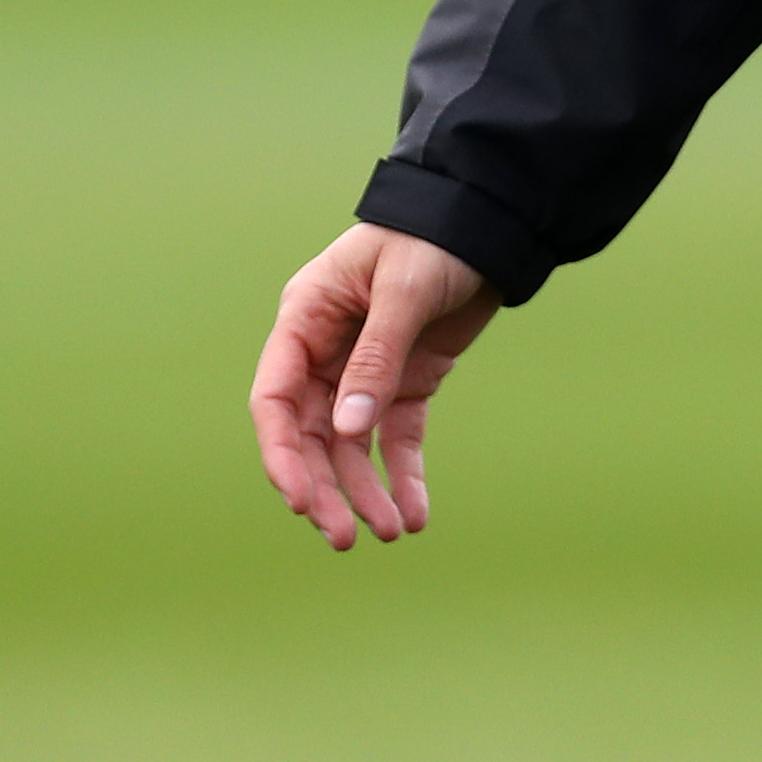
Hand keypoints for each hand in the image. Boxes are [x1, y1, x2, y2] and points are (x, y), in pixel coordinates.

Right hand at [250, 223, 498, 551]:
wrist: (488, 224)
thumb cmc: (432, 240)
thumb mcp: (403, 291)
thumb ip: (376, 360)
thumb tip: (347, 431)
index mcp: (305, 319)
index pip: (273, 399)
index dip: (280, 454)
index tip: (299, 501)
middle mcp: (325, 352)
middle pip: (309, 436)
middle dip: (324, 488)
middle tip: (345, 538)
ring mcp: (364, 372)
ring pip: (350, 447)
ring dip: (364, 491)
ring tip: (389, 533)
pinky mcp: (406, 384)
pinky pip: (396, 440)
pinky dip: (402, 476)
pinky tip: (414, 513)